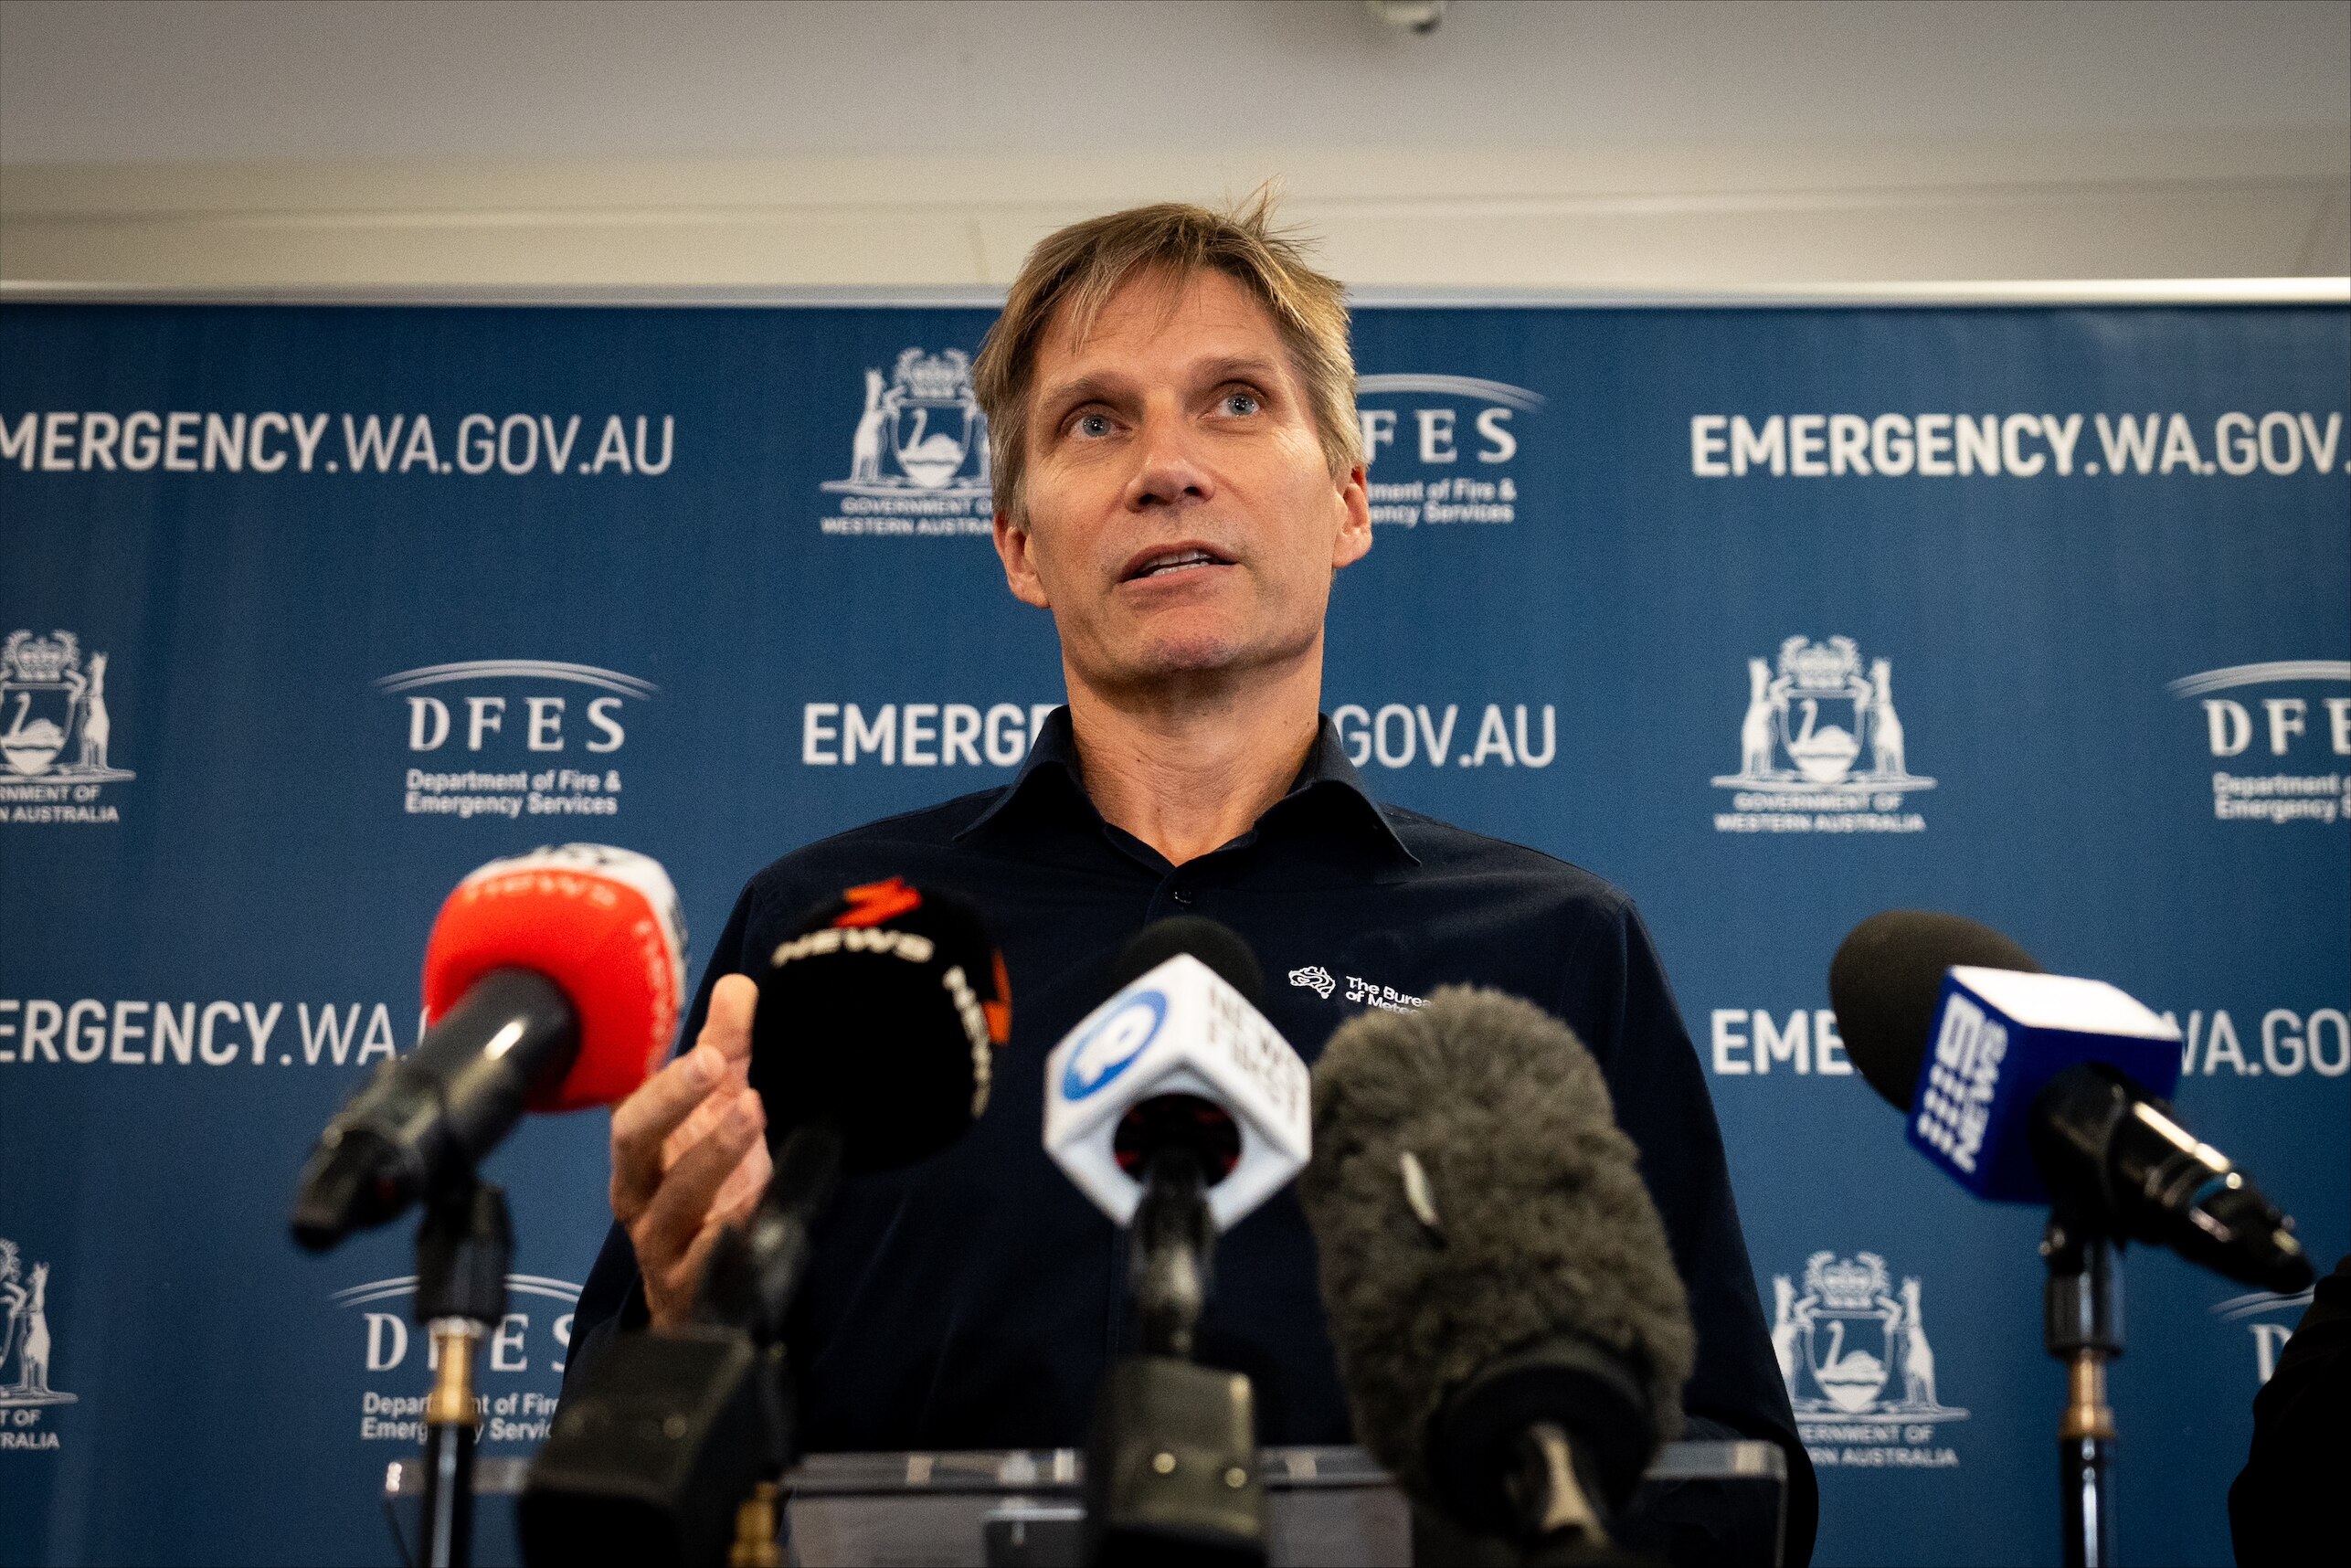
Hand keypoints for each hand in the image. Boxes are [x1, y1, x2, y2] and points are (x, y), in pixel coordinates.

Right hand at [609, 973, 771, 1328]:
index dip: (662, 1073)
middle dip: (672, 1100)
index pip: (632, 1101)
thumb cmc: (709, 1192)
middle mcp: (639, 1191)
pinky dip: (727, 1238)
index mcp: (641, 1147)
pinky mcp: (691, 1289)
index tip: (707, 1043)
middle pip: (634, 1140)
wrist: (704, 1303)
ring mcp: (661, 1242)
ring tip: (753, 1112)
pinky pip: (704, 1264)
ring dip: (713, 1154)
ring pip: (673, 1199)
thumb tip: (738, 987)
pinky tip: (753, 1212)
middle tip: (719, 1065)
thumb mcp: (722, 1117)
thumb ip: (729, 1052)